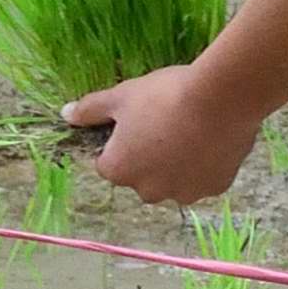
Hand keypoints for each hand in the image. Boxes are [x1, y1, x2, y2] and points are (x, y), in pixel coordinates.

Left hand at [70, 62, 263, 208]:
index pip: (110, 163)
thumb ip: (91, 109)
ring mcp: (183, 192)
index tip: (138, 122)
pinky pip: (204, 179)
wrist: (221, 99)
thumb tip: (66, 114)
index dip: (122, 142)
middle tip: (166, 125)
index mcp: (118, 170)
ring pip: (174, 181)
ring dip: (178, 165)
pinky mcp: (214, 188)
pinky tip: (212, 140)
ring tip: (192, 131)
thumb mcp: (121, 95)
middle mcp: (147, 191)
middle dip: (150, 158)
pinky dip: (205, 165)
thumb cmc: (163, 97)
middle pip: (143, 177)